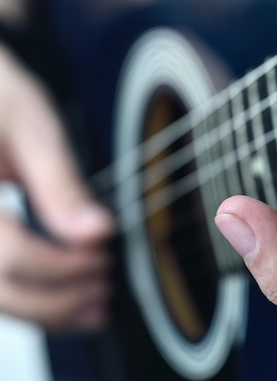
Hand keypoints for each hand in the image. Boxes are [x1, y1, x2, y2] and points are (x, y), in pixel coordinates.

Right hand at [0, 44, 113, 330]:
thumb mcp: (33, 128)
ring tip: (92, 306)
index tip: (103, 255)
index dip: (64, 265)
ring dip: (43, 311)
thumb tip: (98, 232)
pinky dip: (26, 299)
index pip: (10, 253)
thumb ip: (61, 185)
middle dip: (58, 299)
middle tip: (104, 287)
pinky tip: (61, 298)